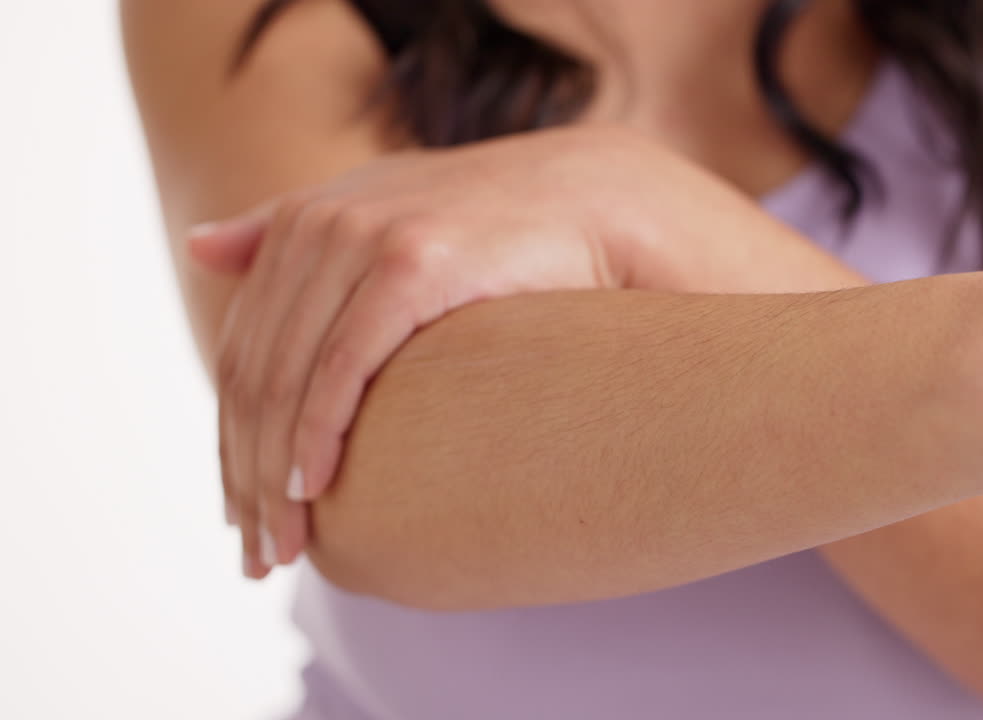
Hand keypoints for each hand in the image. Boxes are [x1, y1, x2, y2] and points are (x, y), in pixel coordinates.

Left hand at [189, 125, 854, 576]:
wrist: (611, 206)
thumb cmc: (513, 243)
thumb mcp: (399, 235)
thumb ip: (300, 241)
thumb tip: (200, 245)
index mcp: (316, 222)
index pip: (245, 347)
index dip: (232, 435)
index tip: (242, 511)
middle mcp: (329, 222)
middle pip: (252, 370)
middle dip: (244, 471)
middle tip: (258, 552)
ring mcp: (367, 234)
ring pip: (284, 376)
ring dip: (272, 470)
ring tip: (284, 544)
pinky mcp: (415, 261)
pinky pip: (340, 363)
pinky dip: (318, 430)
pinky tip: (316, 487)